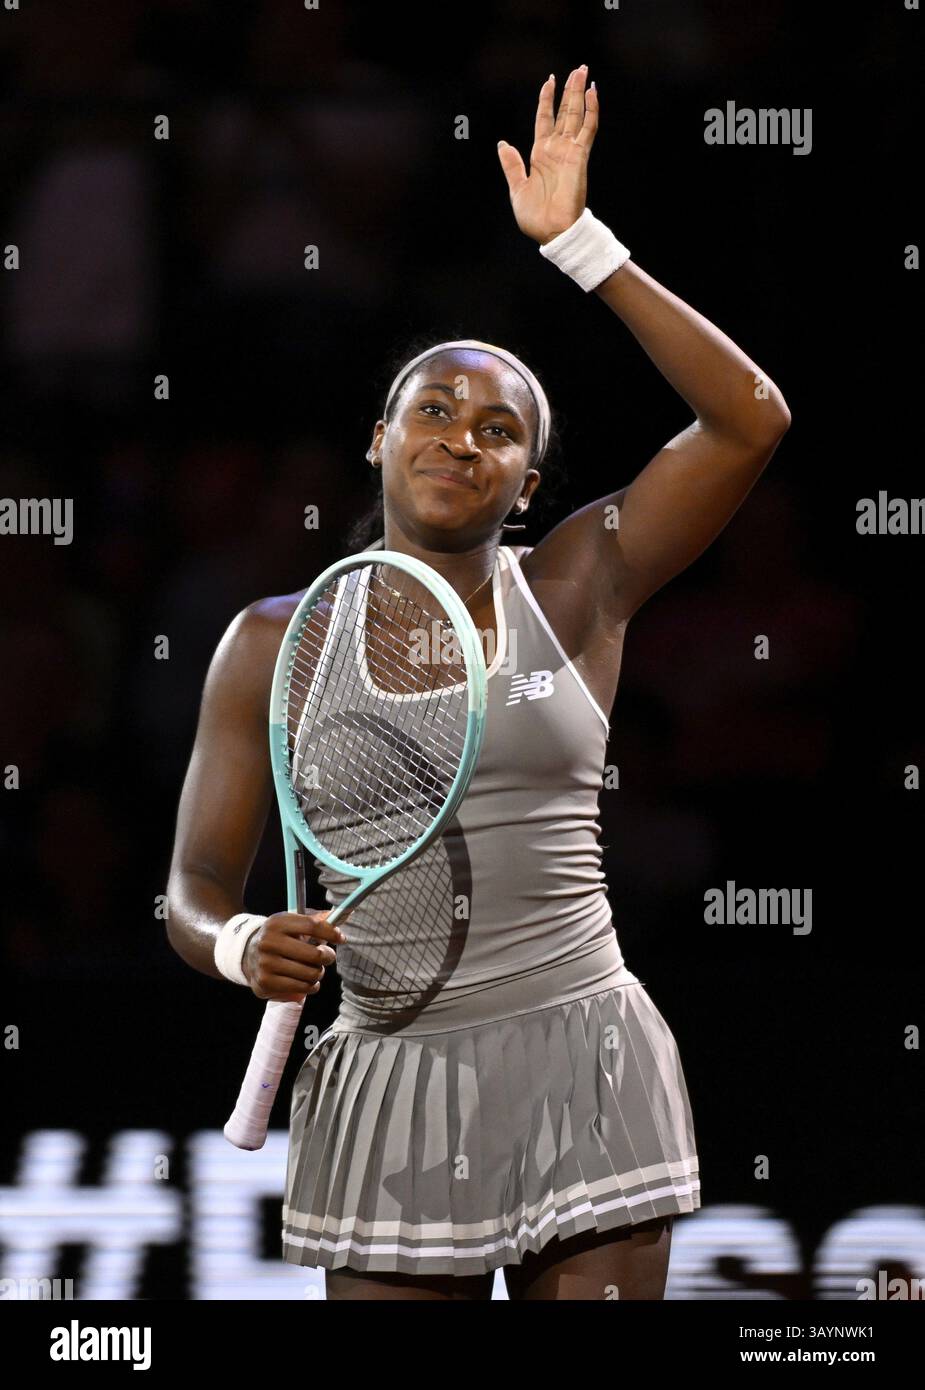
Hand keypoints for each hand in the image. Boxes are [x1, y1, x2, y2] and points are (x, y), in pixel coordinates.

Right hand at [243, 909, 346, 1002]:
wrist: (247, 955)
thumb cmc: (279, 937)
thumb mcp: (292, 922)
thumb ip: (316, 919)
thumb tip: (344, 914)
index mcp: (277, 923)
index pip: (312, 926)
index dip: (331, 933)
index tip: (341, 938)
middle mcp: (269, 942)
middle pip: (314, 954)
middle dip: (328, 956)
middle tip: (328, 956)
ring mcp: (266, 964)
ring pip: (310, 973)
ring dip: (319, 973)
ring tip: (315, 969)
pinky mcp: (266, 983)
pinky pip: (301, 988)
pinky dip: (311, 986)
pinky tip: (308, 981)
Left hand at [497, 65, 597, 245]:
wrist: (552, 232)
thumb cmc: (535, 217)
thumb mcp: (517, 187)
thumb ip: (512, 165)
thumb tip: (502, 144)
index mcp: (540, 154)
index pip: (545, 119)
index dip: (546, 100)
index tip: (549, 81)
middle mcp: (556, 149)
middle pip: (564, 111)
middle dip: (569, 89)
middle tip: (577, 68)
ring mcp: (569, 151)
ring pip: (576, 114)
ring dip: (580, 93)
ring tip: (583, 72)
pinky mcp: (579, 156)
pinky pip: (588, 128)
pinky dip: (591, 110)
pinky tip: (593, 92)